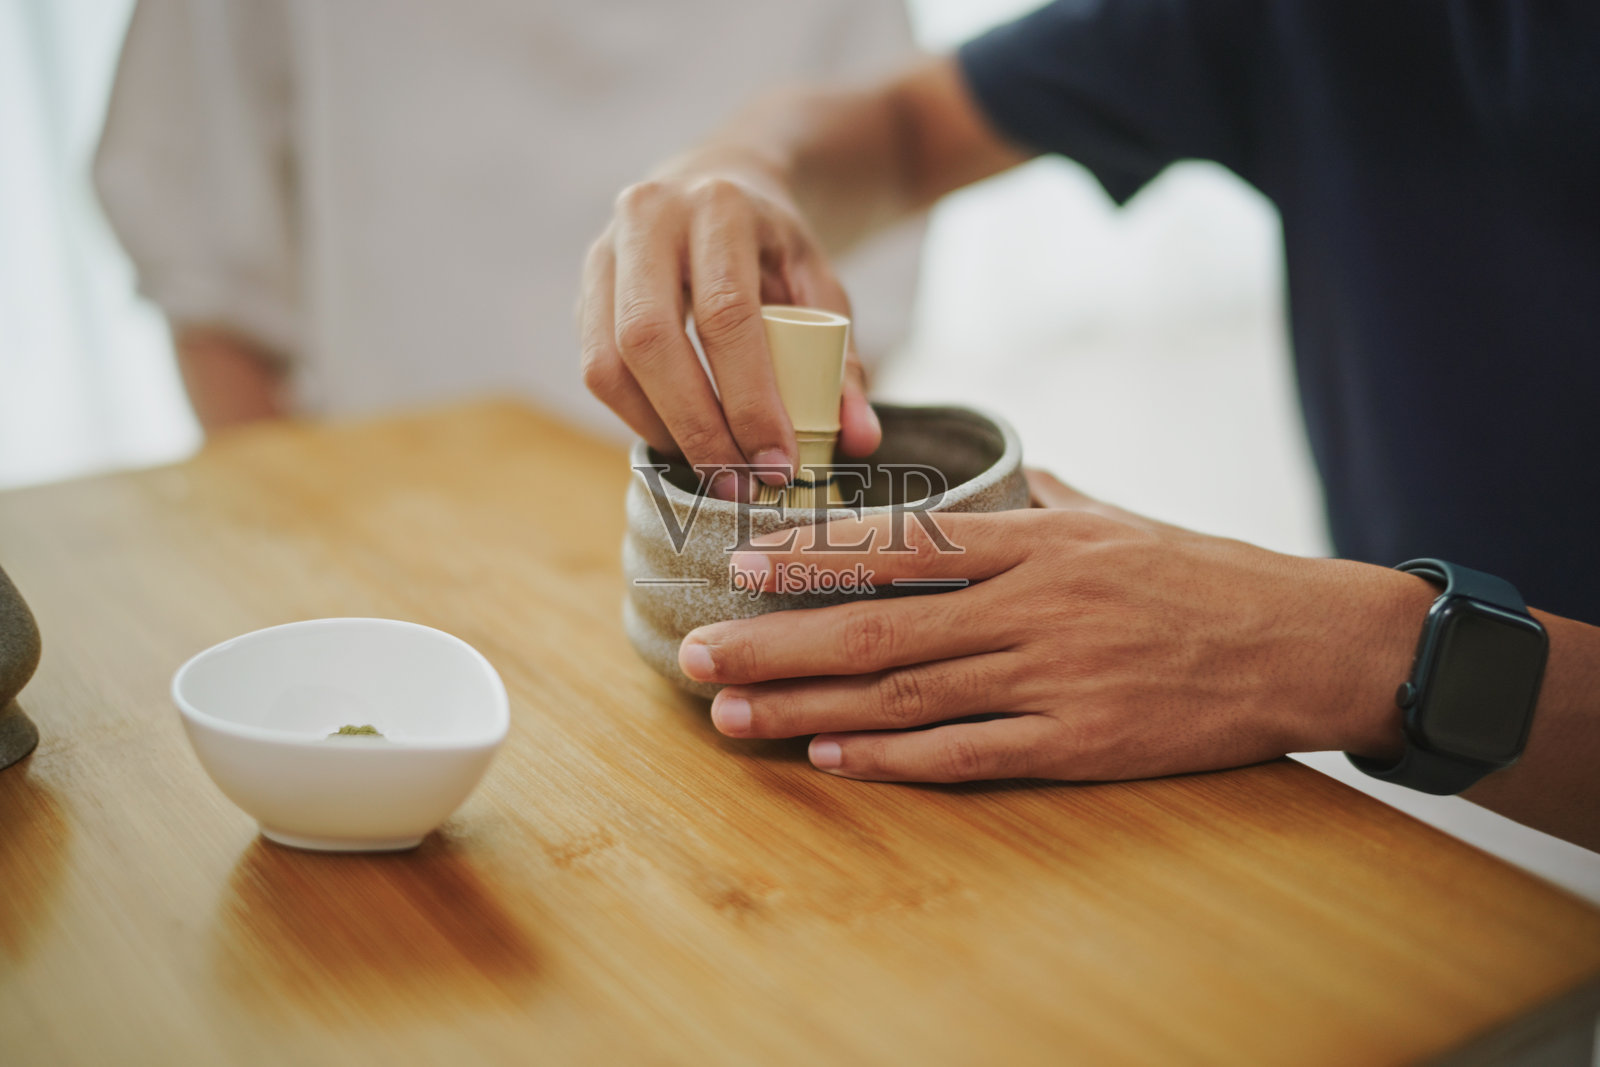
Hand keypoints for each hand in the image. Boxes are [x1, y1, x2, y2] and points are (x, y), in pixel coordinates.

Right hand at [579, 163, 880, 498]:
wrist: (717, 189)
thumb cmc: (775, 250)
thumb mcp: (821, 287)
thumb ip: (843, 362)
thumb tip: (860, 440)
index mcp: (720, 206)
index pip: (725, 314)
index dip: (749, 398)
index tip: (778, 463)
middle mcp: (648, 219)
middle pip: (650, 339)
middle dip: (696, 426)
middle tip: (739, 485)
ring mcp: (603, 253)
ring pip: (606, 362)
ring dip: (660, 431)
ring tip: (713, 472)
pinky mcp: (584, 291)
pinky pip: (595, 370)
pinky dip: (638, 418)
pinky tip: (682, 443)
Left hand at [678, 470, 1430, 782]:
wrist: (1305, 643)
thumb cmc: (1200, 574)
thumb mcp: (1111, 516)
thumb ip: (1030, 501)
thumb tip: (970, 482)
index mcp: (1037, 539)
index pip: (901, 542)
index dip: (810, 554)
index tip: (738, 561)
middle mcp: (1034, 605)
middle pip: (877, 628)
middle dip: (773, 643)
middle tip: (694, 654)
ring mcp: (1055, 677)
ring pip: (906, 695)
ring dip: (807, 709)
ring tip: (732, 714)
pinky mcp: (1082, 741)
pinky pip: (969, 753)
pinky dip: (893, 759)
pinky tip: (830, 759)